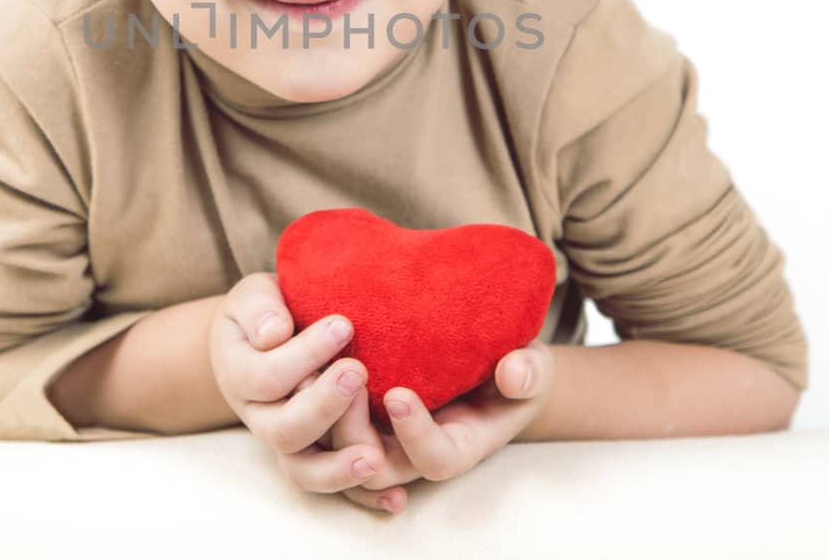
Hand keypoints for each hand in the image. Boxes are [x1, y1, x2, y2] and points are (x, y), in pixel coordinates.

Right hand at [208, 272, 391, 496]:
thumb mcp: (254, 297)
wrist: (263, 341)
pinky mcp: (319, 457)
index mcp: (239, 377)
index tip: (343, 324)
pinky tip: (396, 500)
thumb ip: (259, 309)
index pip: (267, 377)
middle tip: (358, 371)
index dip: (305, 354)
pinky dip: (364, 497)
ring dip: (339, 467)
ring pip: (304, 470)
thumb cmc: (265, 313)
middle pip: (284, 431)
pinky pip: (337, 489)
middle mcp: (261, 419)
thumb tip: (275, 333)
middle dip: (323, 405)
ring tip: (374, 457)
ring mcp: (289, 444)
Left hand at [328, 338, 557, 514]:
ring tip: (310, 369)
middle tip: (344, 374)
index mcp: (460, 444)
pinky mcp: (358, 420)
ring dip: (322, 420)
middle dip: (353, 428)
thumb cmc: (512, 367)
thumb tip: (516, 373)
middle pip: (375, 466)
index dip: (415, 435)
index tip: (398, 392)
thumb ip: (529, 373)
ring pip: (339, 455)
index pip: (436, 460)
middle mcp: (415, 452)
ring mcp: (383, 439)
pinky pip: (323, 433)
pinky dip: (307, 410)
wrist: (488, 362)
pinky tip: (296, 368)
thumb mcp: (532, 366)